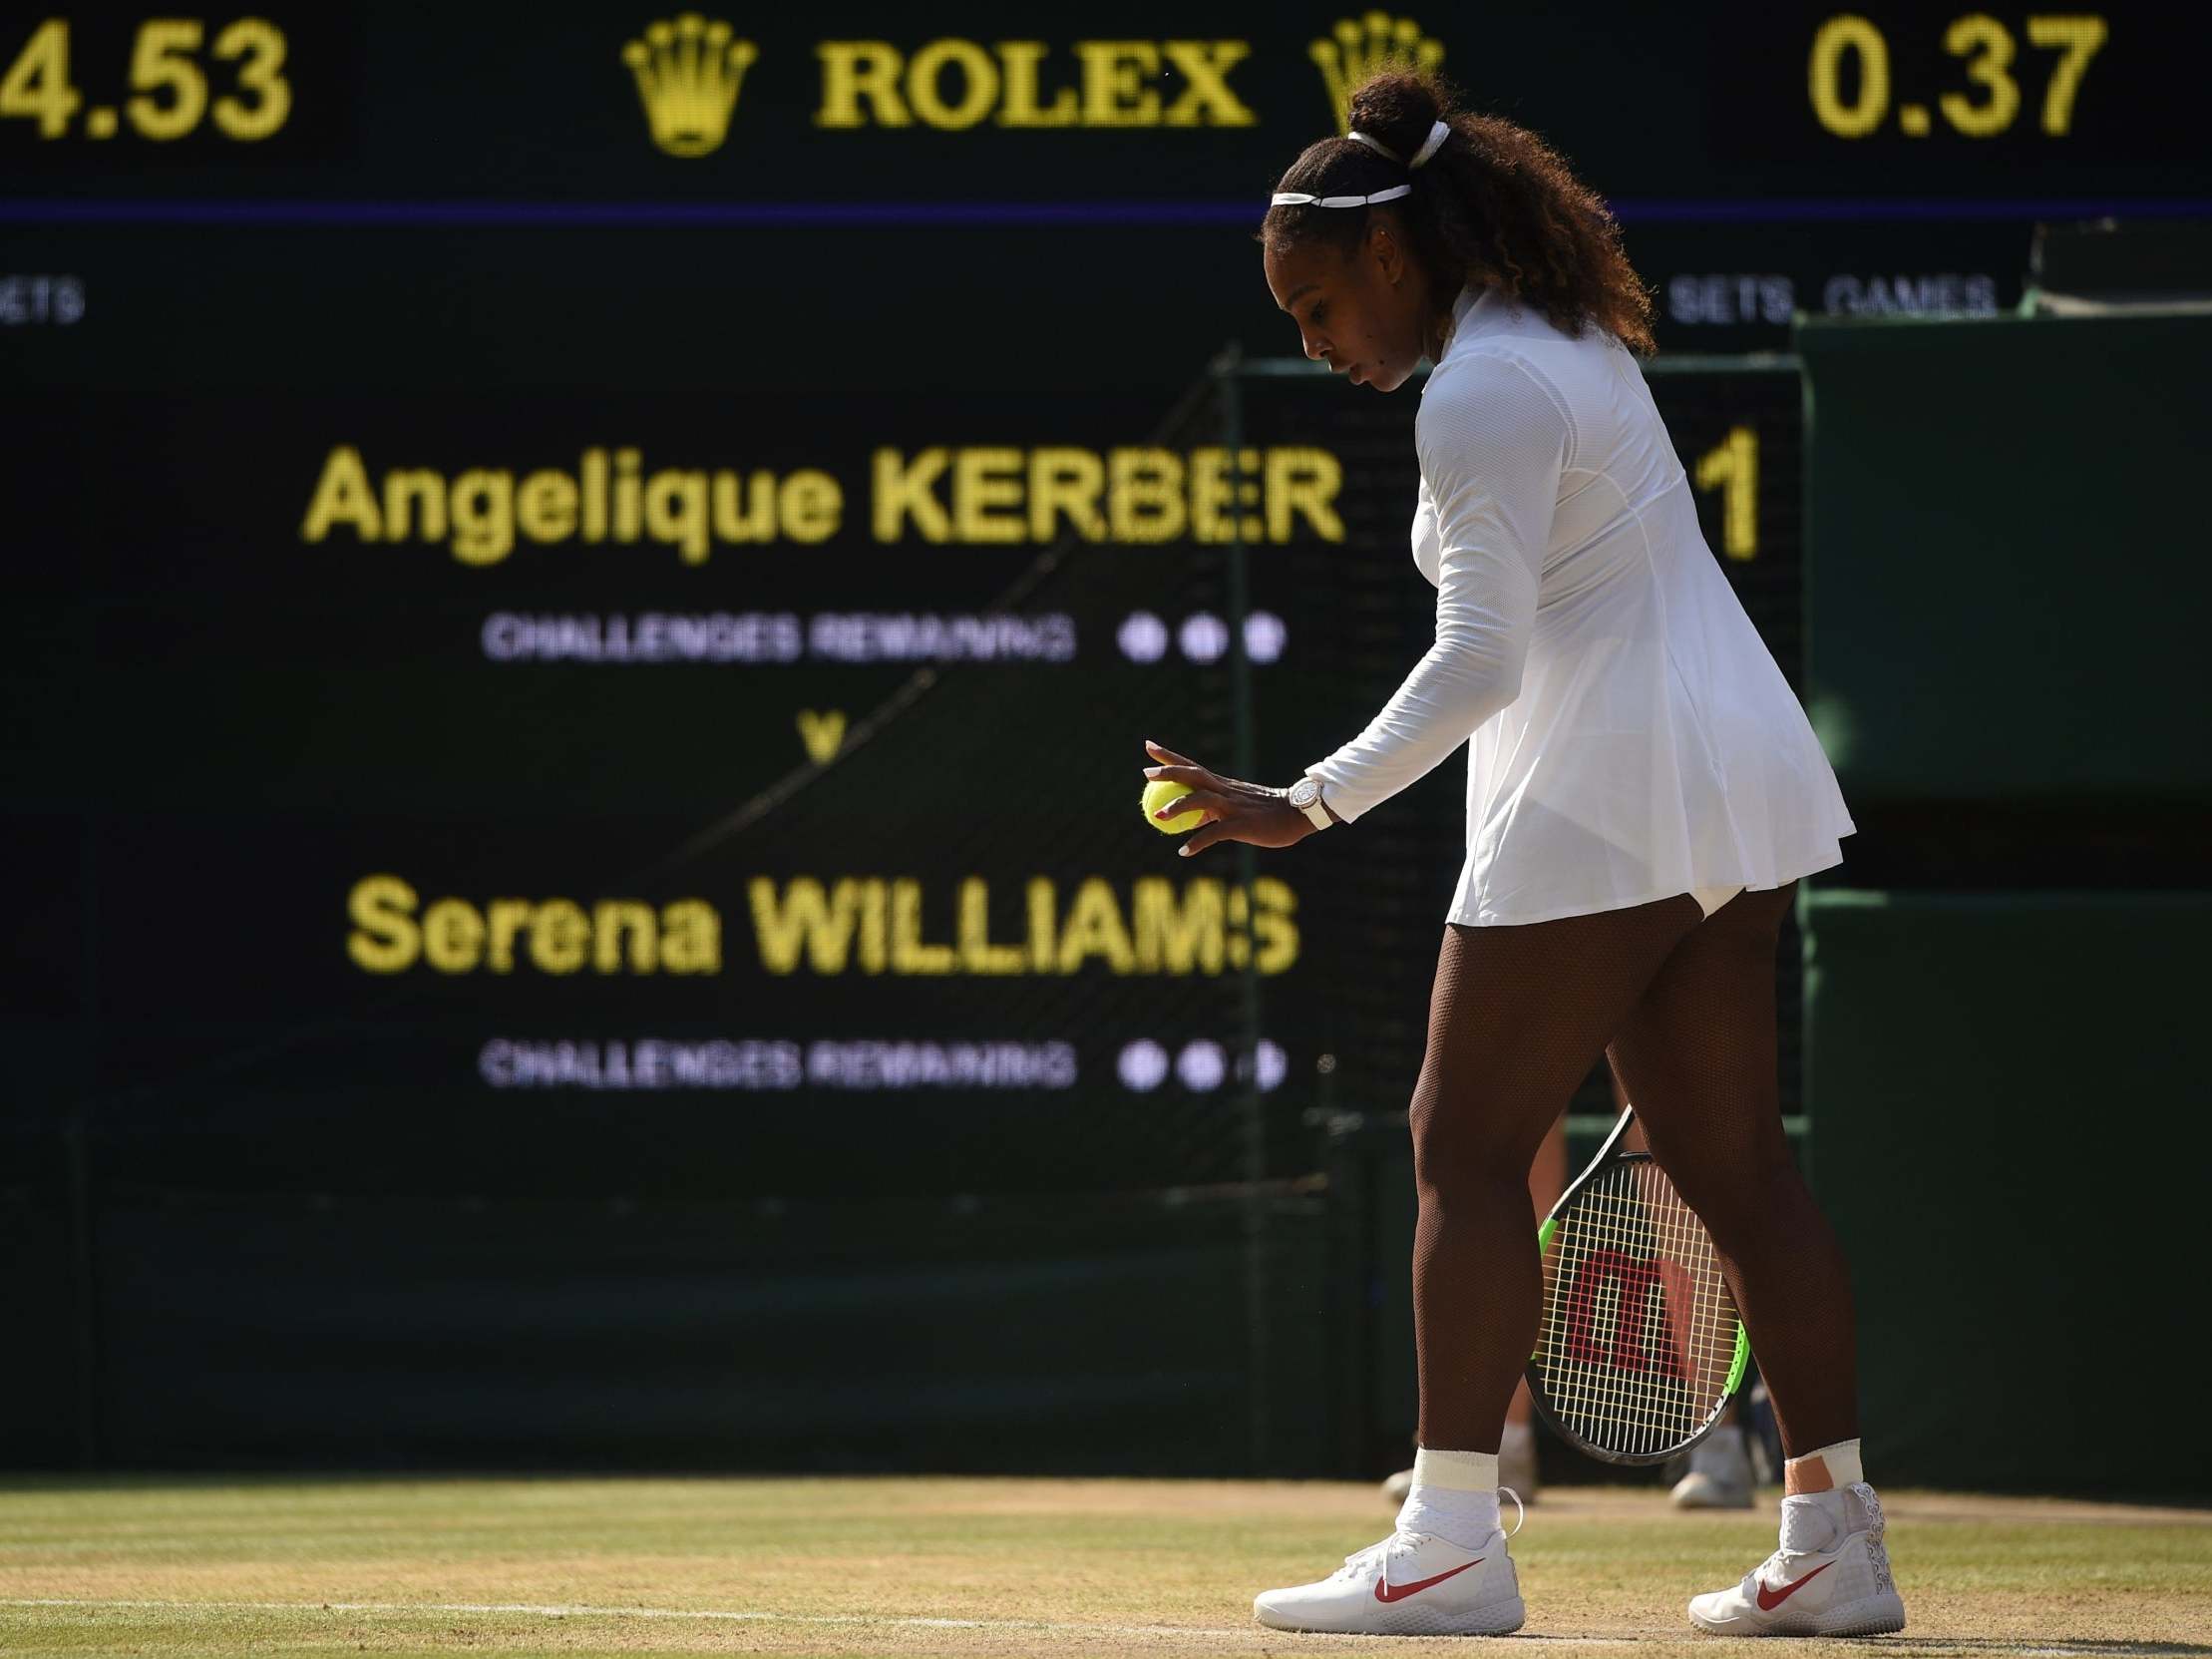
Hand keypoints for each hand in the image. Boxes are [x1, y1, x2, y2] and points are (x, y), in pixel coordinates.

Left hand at [1142, 739, 1315, 857]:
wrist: (1296, 815)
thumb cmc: (1266, 812)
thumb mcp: (1236, 807)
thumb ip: (1213, 810)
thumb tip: (1192, 818)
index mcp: (1222, 785)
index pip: (1191, 766)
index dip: (1169, 756)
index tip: (1148, 746)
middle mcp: (1225, 791)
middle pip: (1192, 775)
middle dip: (1169, 772)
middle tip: (1146, 772)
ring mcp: (1233, 806)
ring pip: (1201, 800)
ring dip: (1178, 807)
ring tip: (1158, 817)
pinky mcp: (1241, 824)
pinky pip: (1215, 832)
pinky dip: (1198, 842)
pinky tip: (1184, 852)